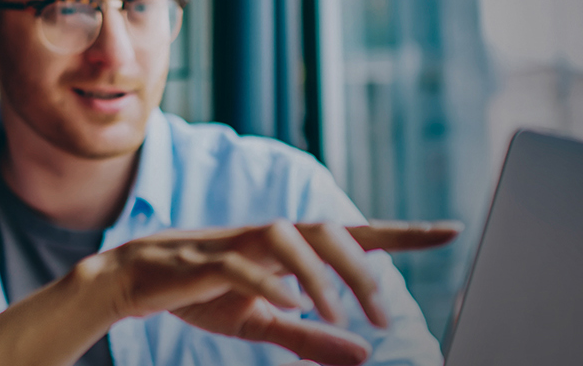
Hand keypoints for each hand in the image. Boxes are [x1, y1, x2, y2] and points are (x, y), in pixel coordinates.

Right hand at [75, 220, 460, 365]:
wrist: (130, 281)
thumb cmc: (199, 293)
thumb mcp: (261, 321)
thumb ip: (310, 336)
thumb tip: (363, 355)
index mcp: (288, 246)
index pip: (355, 233)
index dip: (403, 232)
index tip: (452, 230)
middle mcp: (267, 234)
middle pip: (327, 229)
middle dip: (361, 269)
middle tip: (381, 316)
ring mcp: (235, 242)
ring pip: (288, 237)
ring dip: (319, 275)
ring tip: (335, 316)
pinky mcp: (203, 259)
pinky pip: (242, 264)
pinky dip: (269, 282)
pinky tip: (289, 306)